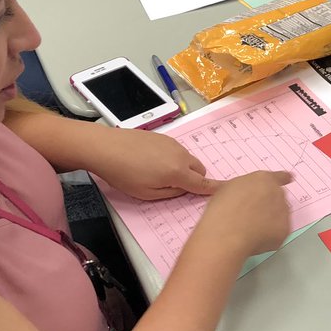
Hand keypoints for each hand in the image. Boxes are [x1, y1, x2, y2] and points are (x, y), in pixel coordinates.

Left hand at [91, 128, 222, 199]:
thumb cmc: (123, 174)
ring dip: (184, 168)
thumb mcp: (146, 194)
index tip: (225, 191)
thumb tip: (184, 190)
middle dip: (195, 180)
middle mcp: (180, 156)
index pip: (202, 183)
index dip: (215, 189)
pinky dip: (175, 159)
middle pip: (200, 170)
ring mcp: (173, 144)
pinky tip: (154, 162)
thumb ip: (171, 194)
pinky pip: (179, 151)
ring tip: (159, 174)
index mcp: (177, 173)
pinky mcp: (165, 137)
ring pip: (190, 159)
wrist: (106, 147)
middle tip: (175, 187)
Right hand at [198, 171, 293, 254]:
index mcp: (263, 179)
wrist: (227, 233)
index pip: (279, 176)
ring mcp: (283, 211)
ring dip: (271, 220)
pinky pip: (280, 231)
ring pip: (281, 214)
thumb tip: (247, 194)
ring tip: (250, 229)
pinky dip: (271, 235)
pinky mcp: (285, 230)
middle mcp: (277, 192)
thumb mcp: (228, 189)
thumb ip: (244, 188)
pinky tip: (255, 238)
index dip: (283, 178)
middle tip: (252, 216)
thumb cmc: (222, 210)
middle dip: (269, 205)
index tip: (290, 178)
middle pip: (278, 197)